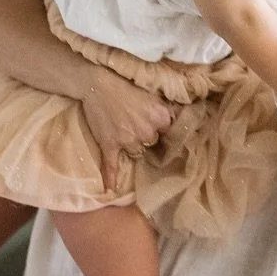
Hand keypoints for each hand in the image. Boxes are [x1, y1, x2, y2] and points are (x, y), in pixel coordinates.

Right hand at [78, 69, 174, 189]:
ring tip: (122, 130)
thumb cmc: (125, 85)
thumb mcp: (152, 94)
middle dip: (145, 136)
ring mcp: (128, 140)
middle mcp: (147, 132)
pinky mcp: (110, 145)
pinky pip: (112, 166)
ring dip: (131, 145)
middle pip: (151, 143)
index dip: (159, 128)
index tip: (154, 124)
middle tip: (134, 123)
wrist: (97, 83)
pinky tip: (109, 191)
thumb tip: (179, 118)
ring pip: (136, 152)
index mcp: (161, 118)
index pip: (167, 132)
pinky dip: (111, 178)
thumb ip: (165, 109)